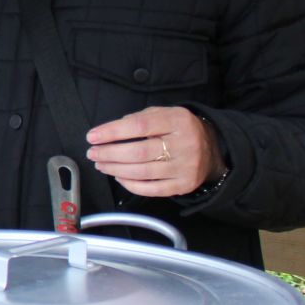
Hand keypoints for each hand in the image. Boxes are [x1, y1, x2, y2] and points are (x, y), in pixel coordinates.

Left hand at [86, 107, 222, 197]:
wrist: (211, 149)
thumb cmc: (178, 129)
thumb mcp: (164, 114)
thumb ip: (140, 118)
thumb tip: (110, 131)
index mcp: (178, 121)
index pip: (139, 126)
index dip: (112, 132)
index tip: (92, 136)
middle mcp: (184, 144)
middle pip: (138, 152)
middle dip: (109, 153)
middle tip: (92, 153)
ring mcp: (185, 167)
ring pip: (142, 172)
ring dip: (115, 169)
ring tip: (101, 164)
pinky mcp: (183, 185)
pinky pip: (151, 189)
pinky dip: (130, 185)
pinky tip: (118, 177)